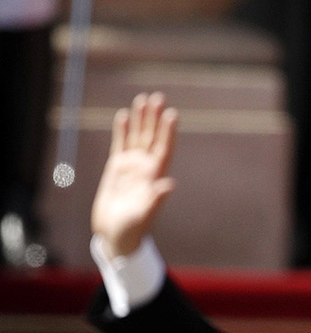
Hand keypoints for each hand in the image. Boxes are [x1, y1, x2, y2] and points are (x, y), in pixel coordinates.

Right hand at [91, 93, 178, 258]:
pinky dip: (122, 131)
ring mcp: (132, 167)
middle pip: (152, 137)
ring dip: (141, 119)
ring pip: (138, 137)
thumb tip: (169, 185)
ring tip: (143, 99)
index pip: (164, 149)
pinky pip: (120, 145)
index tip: (172, 114)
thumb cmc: (132, 229)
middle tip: (158, 96)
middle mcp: (146, 168)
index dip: (168, 132)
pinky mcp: (117, 169)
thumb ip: (156, 200)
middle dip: (155, 117)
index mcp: (155, 176)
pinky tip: (123, 115)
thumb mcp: (144, 215)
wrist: (116, 235)